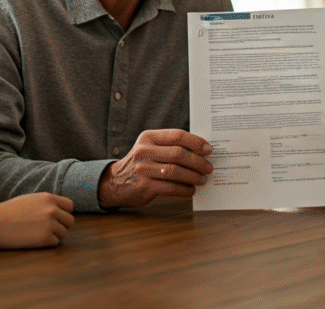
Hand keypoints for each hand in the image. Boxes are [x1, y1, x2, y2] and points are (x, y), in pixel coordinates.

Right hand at [0, 192, 74, 248]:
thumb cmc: (6, 213)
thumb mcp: (29, 200)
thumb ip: (46, 204)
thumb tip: (60, 212)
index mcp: (48, 198)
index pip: (69, 206)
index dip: (63, 213)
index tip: (55, 219)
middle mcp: (52, 209)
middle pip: (69, 221)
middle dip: (61, 226)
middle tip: (45, 229)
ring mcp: (49, 224)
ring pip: (63, 233)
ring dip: (53, 235)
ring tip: (36, 234)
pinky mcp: (44, 238)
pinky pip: (54, 243)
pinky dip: (46, 243)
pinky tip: (32, 240)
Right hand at [98, 128, 213, 207]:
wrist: (115, 182)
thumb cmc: (141, 163)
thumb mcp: (150, 147)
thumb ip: (170, 145)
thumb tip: (200, 150)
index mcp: (149, 138)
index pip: (177, 135)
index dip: (196, 142)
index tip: (209, 149)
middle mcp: (144, 151)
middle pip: (179, 154)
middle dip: (198, 162)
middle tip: (208, 167)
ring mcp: (143, 169)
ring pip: (176, 172)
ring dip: (193, 177)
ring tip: (202, 179)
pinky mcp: (144, 186)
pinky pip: (170, 188)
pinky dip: (184, 190)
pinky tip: (190, 190)